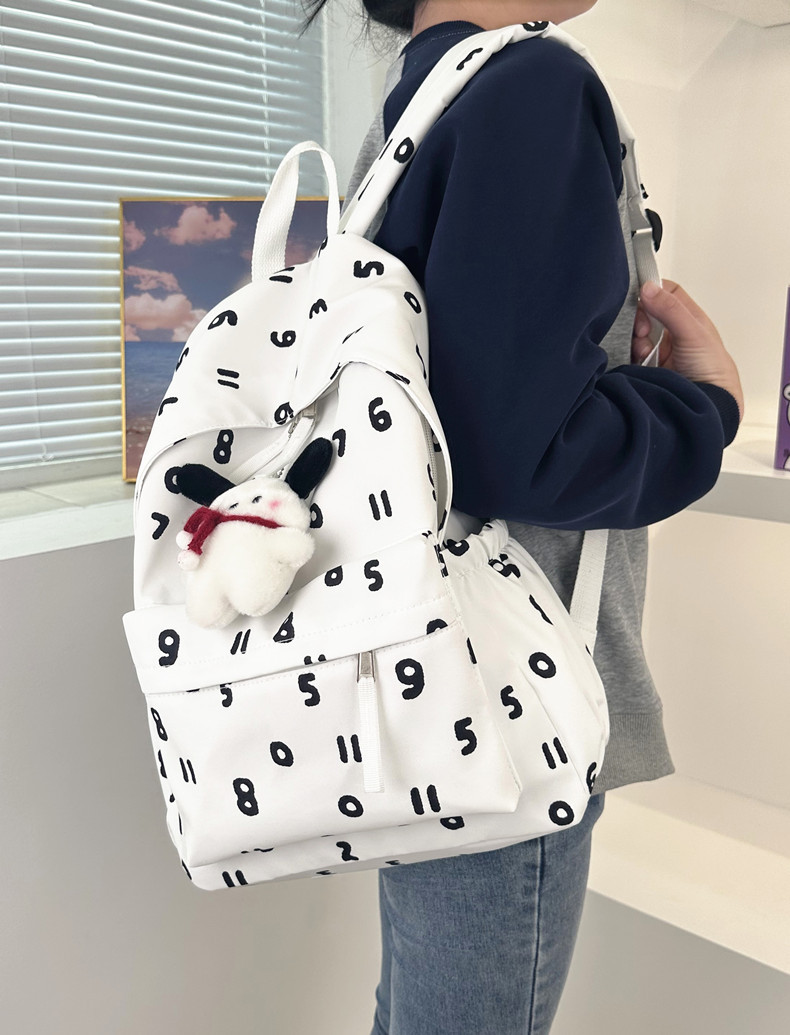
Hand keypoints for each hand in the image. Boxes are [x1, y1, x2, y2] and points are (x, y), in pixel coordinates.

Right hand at [631, 279, 743, 422]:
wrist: (707, 405)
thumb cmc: (712, 371)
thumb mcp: (693, 334)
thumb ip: (671, 310)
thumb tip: (648, 288)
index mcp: (687, 317)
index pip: (665, 291)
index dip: (652, 290)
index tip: (643, 298)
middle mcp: (671, 331)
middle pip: (645, 312)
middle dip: (639, 319)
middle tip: (642, 330)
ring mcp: (658, 349)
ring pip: (635, 334)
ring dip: (635, 340)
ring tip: (643, 352)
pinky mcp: (645, 367)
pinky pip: (629, 354)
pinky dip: (629, 355)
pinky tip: (638, 362)